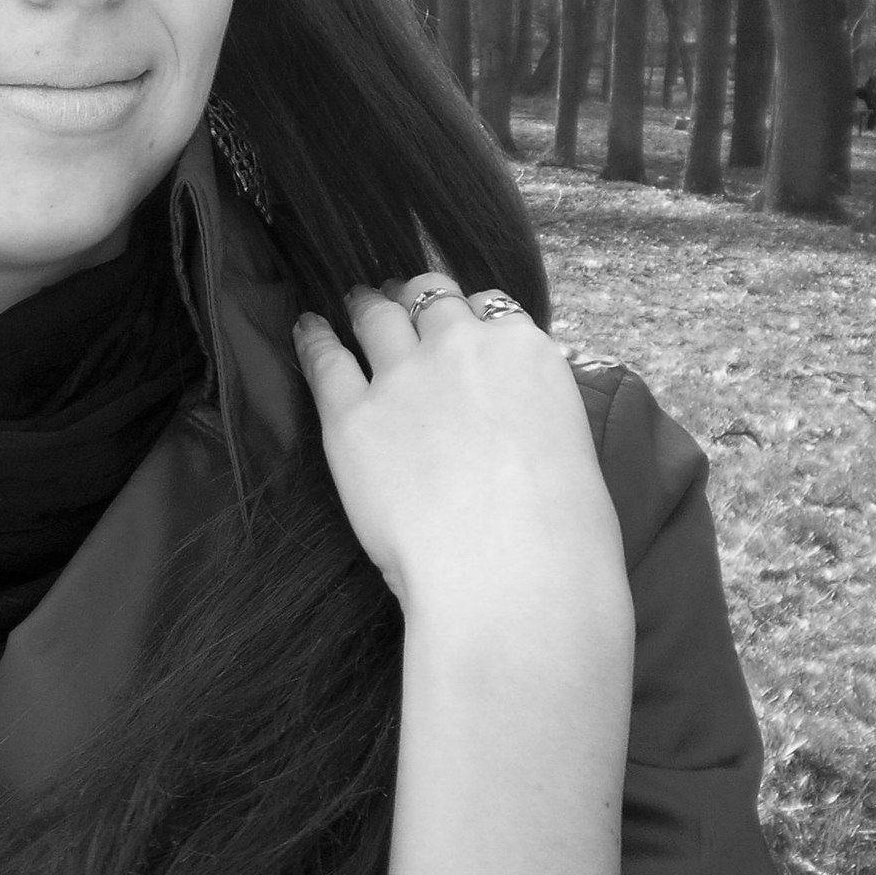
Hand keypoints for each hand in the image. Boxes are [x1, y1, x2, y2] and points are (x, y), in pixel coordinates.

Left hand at [292, 275, 627, 619]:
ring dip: (366, 306)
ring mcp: (403, 377)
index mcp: (524, 352)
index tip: (459, 329)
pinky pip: (324, 360)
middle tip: (402, 306)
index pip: (491, 307)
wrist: (510, 575)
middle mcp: (462, 347)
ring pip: (376, 315)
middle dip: (416, 299)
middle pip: (431, 298)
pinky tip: (306, 329)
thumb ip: (531, 413)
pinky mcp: (352, 417)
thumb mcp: (569, 448)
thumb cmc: (557, 536)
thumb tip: (511, 420)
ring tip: (355, 304)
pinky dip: (312, 339)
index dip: (470, 317)